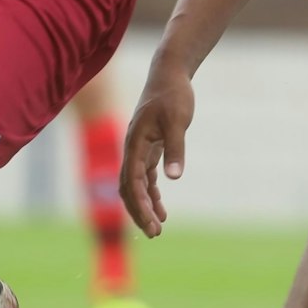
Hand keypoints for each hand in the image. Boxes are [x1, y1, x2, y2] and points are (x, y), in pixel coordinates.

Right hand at [121, 62, 195, 237]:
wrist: (169, 74)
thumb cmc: (173, 95)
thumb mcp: (178, 121)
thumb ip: (176, 149)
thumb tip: (174, 177)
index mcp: (135, 142)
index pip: (132, 180)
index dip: (140, 204)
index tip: (152, 223)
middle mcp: (132, 148)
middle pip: (129, 187)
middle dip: (139, 212)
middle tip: (155, 233)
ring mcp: (139, 149)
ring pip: (136, 185)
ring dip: (144, 206)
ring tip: (157, 228)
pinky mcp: (149, 148)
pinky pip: (146, 177)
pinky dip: (152, 194)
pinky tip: (161, 209)